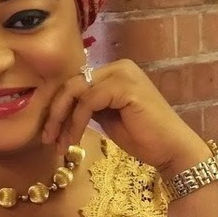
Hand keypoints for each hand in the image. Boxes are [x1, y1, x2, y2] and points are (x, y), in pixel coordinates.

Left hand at [42, 59, 209, 175]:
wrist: (171, 150)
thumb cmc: (141, 136)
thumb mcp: (105, 117)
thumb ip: (86, 106)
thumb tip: (57, 109)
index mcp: (113, 71)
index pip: (73, 83)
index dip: (56, 107)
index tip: (48, 132)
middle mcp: (117, 67)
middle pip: (70, 84)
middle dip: (54, 113)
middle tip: (47, 139)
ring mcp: (122, 74)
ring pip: (75, 91)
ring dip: (62, 120)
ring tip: (58, 144)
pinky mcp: (125, 87)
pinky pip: (87, 102)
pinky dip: (76, 122)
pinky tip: (74, 140)